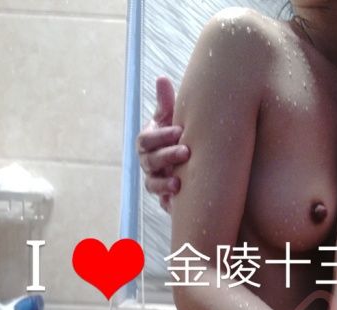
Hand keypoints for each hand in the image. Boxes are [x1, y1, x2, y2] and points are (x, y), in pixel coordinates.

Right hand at [136, 76, 188, 212]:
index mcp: (148, 143)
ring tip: (178, 184)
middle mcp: (148, 163)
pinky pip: (163, 203)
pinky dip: (168, 203)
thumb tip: (161, 78)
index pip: (146, 140)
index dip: (160, 136)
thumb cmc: (177, 135)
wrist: (189, 161)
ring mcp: (155, 180)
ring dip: (163, 184)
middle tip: (186, 152)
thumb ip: (166, 102)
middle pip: (150, 162)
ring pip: (153, 184)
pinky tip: (177, 203)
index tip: (178, 131)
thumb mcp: (172, 119)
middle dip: (166, 157)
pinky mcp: (165, 198)